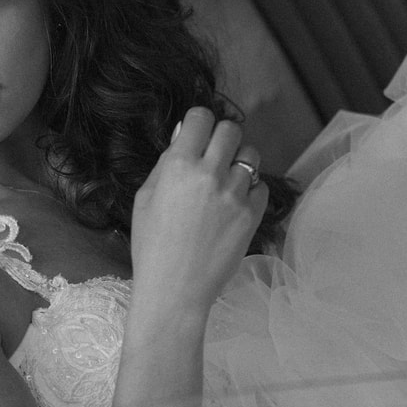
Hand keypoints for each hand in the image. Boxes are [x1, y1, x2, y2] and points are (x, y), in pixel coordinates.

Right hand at [130, 107, 268, 314]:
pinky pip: (261, 186)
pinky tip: (234, 204)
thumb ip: (166, 163)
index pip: (201, 117)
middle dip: (222, 137)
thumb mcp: (145, 197)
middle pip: (231, 129)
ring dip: (239, 161)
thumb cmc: (151, 245)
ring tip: (226, 179)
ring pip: (251, 155)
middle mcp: (210, 174)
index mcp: (178, 165)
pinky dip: (249, 190)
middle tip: (214, 153)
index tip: (197, 133)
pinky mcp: (253, 215)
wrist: (174, 289)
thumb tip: (183, 135)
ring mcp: (235, 195)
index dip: (199, 122)